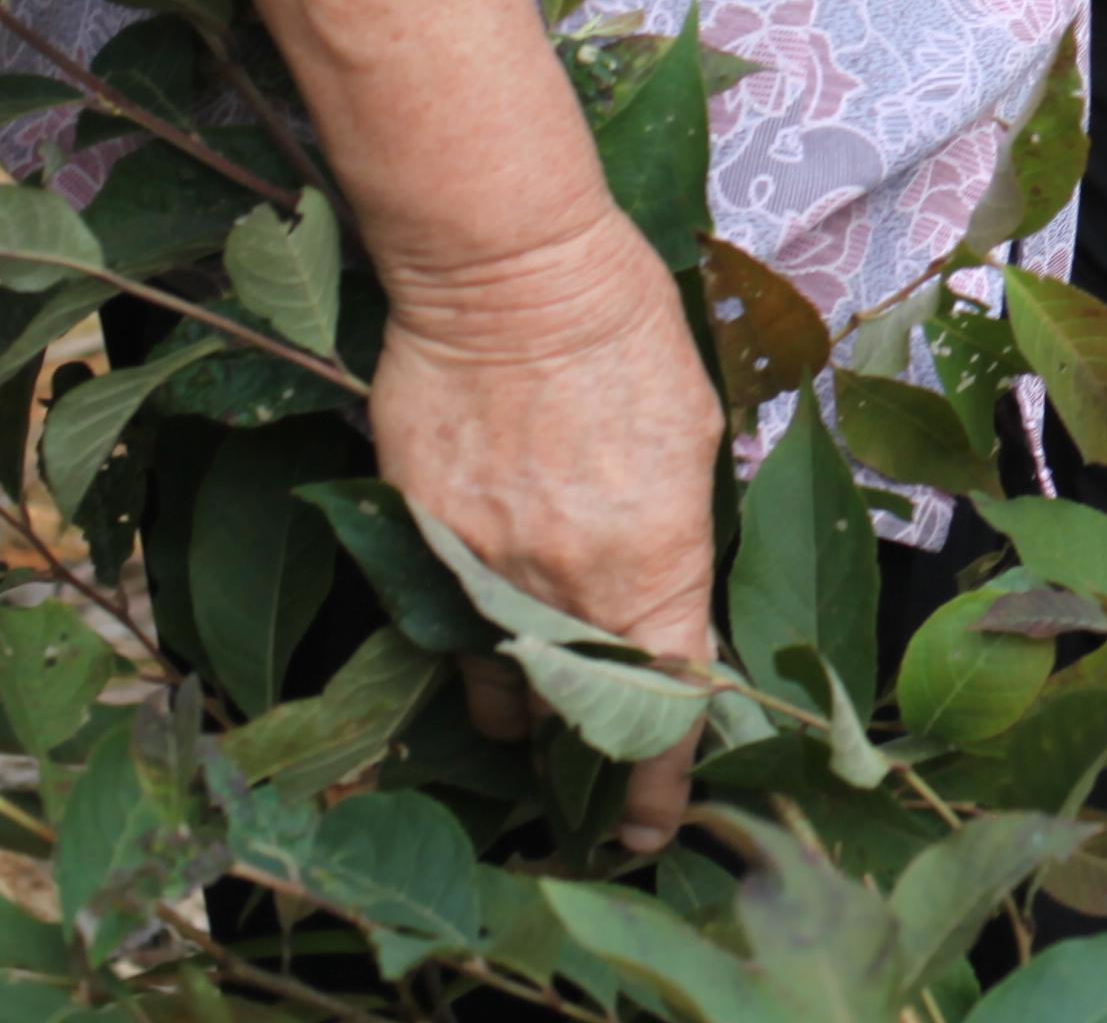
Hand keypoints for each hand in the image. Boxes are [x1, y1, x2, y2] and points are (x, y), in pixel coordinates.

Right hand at [365, 208, 725, 851]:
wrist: (511, 275)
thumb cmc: (626, 338)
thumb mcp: (691, 444)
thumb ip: (672, 536)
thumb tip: (656, 591)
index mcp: (652, 568)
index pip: (661, 712)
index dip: (653, 788)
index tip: (644, 830)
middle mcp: (562, 588)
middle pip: (563, 714)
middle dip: (574, 738)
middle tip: (583, 739)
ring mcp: (478, 568)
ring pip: (489, 677)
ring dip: (512, 689)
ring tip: (531, 668)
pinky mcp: (415, 538)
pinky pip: (438, 611)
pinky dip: (461, 619)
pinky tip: (477, 586)